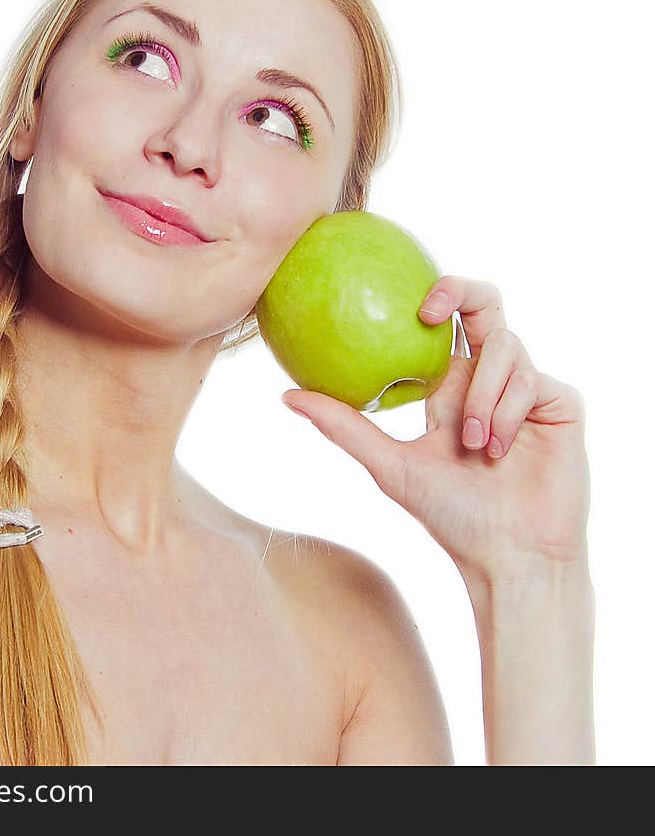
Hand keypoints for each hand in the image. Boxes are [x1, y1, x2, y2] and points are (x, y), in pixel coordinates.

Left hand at [281, 276, 589, 581]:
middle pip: (486, 305)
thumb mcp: (389, 465)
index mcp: (452, 384)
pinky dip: (511, 412)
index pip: (444, 321)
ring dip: (483, 395)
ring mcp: (527, 389)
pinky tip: (500, 451)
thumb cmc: (450, 515)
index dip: (432, 295)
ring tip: (473, 446)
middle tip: (428, 310)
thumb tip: (286, 395)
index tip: (408, 305)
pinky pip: (535, 381)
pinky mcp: (560, 404)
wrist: (508, 556)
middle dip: (462, 291)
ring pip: (508, 348)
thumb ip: (344, 426)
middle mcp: (489, 378)